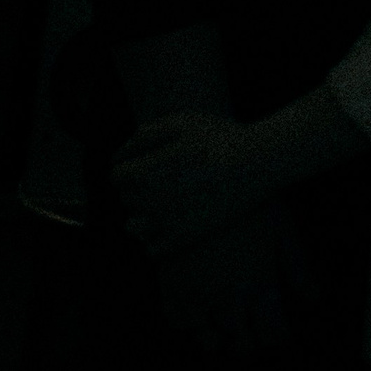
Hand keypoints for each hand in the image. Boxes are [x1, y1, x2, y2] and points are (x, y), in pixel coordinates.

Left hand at [113, 110, 275, 257]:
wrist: (255, 164)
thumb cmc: (219, 138)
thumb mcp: (182, 122)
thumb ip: (147, 134)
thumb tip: (124, 149)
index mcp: (144, 172)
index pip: (115, 175)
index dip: (127, 167)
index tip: (142, 163)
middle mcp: (149, 201)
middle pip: (125, 199)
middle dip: (135, 189)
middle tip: (158, 178)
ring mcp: (166, 223)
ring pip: (134, 227)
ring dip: (140, 216)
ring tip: (160, 204)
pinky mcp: (183, 239)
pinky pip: (152, 248)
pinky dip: (154, 239)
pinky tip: (168, 224)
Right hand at [149, 201, 313, 355]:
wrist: (193, 177)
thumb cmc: (244, 198)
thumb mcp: (281, 226)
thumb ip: (298, 269)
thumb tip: (313, 301)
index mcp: (259, 285)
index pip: (273, 336)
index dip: (280, 338)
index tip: (281, 330)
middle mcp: (227, 300)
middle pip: (243, 347)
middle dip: (253, 342)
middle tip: (257, 328)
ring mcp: (194, 297)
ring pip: (209, 343)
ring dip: (222, 339)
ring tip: (230, 323)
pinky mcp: (168, 288)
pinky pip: (178, 325)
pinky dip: (191, 326)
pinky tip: (201, 312)